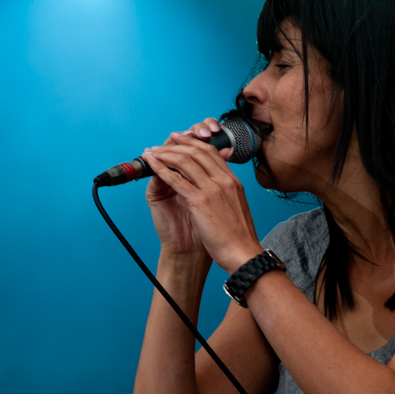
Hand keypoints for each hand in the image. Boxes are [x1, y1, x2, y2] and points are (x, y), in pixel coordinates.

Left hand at [141, 121, 263, 272]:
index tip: (182, 139)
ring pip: (185, 161)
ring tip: (153, 152)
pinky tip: (152, 165)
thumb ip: (222, 195)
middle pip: (198, 152)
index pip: (212, 153)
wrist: (242, 254)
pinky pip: (176, 179)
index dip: (194, 143)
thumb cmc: (238, 237)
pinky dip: (161, 169)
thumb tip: (205, 191)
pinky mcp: (200, 202)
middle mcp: (224, 181)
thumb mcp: (234, 208)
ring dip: (166, 154)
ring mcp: (213, 189)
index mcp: (232, 182)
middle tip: (164, 141)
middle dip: (178, 143)